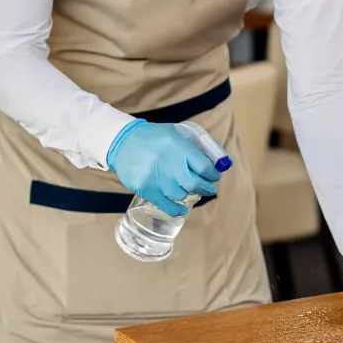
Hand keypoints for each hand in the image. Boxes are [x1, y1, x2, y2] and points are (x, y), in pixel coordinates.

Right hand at [107, 120, 221, 216]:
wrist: (123, 141)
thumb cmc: (155, 137)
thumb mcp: (177, 132)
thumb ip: (197, 145)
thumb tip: (220, 160)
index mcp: (178, 146)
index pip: (204, 166)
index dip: (213, 174)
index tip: (215, 176)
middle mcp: (168, 162)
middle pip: (194, 184)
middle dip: (206, 188)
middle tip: (210, 188)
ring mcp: (155, 177)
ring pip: (181, 195)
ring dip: (190, 195)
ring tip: (192, 191)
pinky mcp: (145, 188)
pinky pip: (165, 205)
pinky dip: (176, 209)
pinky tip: (182, 209)